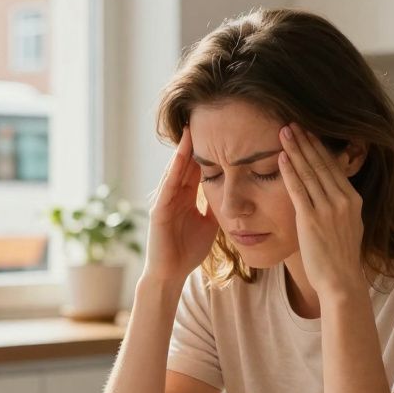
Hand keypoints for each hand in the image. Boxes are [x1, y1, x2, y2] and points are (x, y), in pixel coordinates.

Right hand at [142, 127, 218, 285]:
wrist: (171, 274)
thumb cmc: (188, 251)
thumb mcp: (210, 224)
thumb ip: (217, 207)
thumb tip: (235, 193)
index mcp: (186, 197)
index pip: (197, 167)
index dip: (208, 150)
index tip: (220, 131)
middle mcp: (174, 194)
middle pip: (186, 162)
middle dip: (194, 142)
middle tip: (204, 117)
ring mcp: (164, 200)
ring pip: (175, 169)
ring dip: (182, 149)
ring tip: (191, 128)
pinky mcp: (158, 210)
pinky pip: (168, 185)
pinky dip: (174, 169)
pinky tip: (181, 154)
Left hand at [278, 123, 366, 298]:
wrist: (341, 281)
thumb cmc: (341, 257)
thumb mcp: (350, 225)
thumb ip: (342, 206)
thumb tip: (332, 191)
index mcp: (353, 199)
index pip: (334, 166)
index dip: (319, 147)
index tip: (308, 131)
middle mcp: (343, 200)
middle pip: (321, 164)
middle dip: (305, 141)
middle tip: (292, 123)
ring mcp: (328, 209)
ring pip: (309, 172)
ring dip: (295, 150)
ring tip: (284, 132)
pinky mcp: (311, 220)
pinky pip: (298, 190)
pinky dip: (289, 171)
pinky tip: (281, 157)